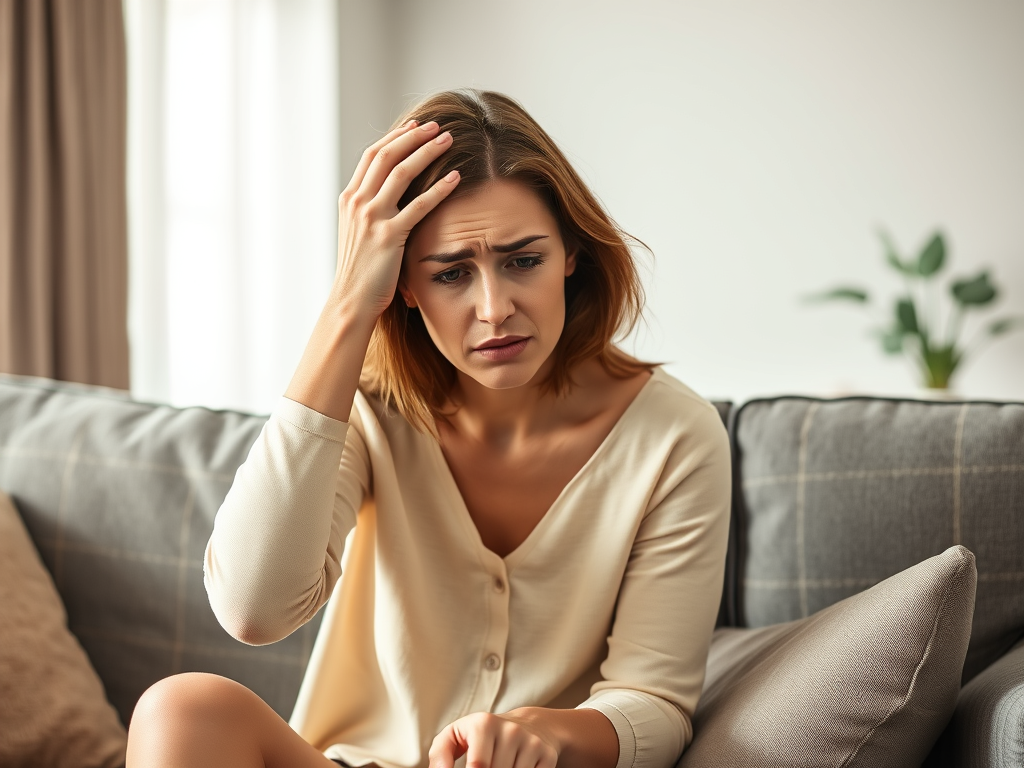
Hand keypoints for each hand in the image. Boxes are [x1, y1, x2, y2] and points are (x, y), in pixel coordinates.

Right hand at [333, 119, 460, 322]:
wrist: (351, 301)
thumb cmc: (361, 272)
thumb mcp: (358, 234)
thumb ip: (370, 211)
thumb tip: (390, 195)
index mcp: (349, 199)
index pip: (372, 155)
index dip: (395, 137)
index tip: (415, 125)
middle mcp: (358, 203)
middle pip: (386, 155)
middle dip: (413, 135)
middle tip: (436, 125)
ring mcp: (371, 218)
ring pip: (401, 172)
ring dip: (427, 151)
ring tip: (448, 140)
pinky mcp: (388, 236)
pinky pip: (419, 205)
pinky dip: (439, 188)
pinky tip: (455, 177)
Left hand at [428, 711, 559, 767]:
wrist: (530, 725)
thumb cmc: (483, 735)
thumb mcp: (457, 736)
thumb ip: (440, 754)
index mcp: (484, 724)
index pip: (478, 766)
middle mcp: (510, 730)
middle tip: (489, 766)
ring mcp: (531, 742)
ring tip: (501, 766)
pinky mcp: (547, 755)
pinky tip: (516, 767)